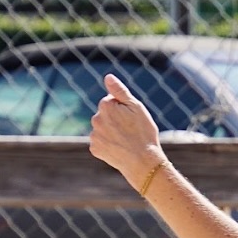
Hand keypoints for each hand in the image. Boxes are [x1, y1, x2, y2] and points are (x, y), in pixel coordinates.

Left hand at [89, 73, 164, 189]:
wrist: (142, 161)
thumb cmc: (143, 132)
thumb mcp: (136, 107)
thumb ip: (120, 91)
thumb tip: (108, 77)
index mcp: (106, 106)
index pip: (111, 101)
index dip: (123, 108)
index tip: (132, 117)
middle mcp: (96, 119)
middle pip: (105, 114)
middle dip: (115, 119)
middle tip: (131, 129)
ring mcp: (94, 135)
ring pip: (103, 128)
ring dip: (112, 131)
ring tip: (126, 139)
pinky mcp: (94, 149)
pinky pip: (101, 142)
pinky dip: (109, 143)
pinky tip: (120, 147)